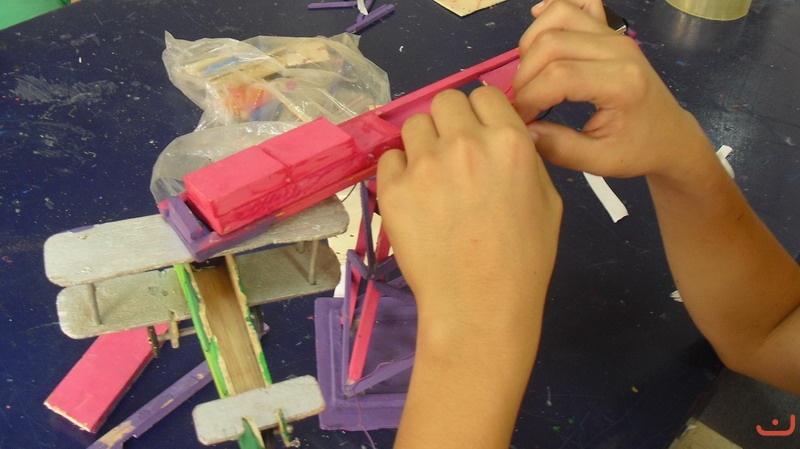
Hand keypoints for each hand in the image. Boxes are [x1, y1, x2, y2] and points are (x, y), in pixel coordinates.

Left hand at [378, 85, 561, 448]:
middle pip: (446, 101)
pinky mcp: (392, 189)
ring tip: (432, 179)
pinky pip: (389, 160)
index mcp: (509, 141)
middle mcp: (464, 142)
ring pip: (414, 125)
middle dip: (451, 122)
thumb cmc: (523, 260)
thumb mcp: (548, 201)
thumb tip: (506, 134)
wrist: (478, 306)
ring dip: (423, 144)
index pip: (486, 95)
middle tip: (454, 155)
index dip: (483, 114)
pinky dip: (400, 173)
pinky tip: (414, 199)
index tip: (480, 135)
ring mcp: (424, 164)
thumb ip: (527, 157)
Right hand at [513, 0, 713, 179]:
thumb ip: (558, 148)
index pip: (558, 76)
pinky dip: (550, 15)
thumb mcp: (599, 161)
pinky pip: (575, 6)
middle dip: (525, 76)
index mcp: (620, 84)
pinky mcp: (610, 31)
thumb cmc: (638, 151)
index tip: (521, 121)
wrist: (671, 136)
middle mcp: (618, 49)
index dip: (528, 97)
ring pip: (558, 17)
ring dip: (531, 46)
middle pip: (551, 43)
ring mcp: (614, 35)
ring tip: (530, 78)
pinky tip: (539, 38)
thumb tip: (522, 129)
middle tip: (523, 104)